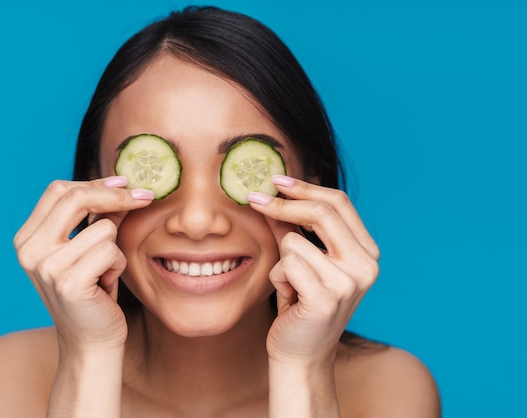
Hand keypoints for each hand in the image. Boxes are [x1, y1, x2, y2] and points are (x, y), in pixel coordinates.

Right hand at [13, 177, 153, 353]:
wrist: (91, 342)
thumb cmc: (93, 293)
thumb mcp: (90, 248)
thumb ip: (100, 216)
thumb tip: (126, 184)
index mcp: (28, 238)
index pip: (58, 190)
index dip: (95, 182)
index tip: (125, 182)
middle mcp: (30, 250)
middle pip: (76, 198)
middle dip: (115, 196)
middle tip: (144, 198)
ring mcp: (46, 266)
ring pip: (103, 228)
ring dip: (115, 247)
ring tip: (105, 271)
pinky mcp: (68, 282)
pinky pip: (111, 251)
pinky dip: (118, 265)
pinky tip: (106, 285)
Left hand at [248, 176, 379, 366]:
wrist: (301, 354)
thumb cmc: (300, 304)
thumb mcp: (302, 259)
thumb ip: (293, 226)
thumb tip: (272, 191)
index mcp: (366, 251)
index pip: (339, 202)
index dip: (304, 187)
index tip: (275, 180)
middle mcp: (366, 265)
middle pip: (322, 211)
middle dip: (284, 204)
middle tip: (254, 200)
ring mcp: (349, 283)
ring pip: (294, 241)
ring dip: (281, 261)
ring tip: (290, 285)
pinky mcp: (326, 298)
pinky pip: (287, 264)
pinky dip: (278, 279)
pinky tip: (289, 298)